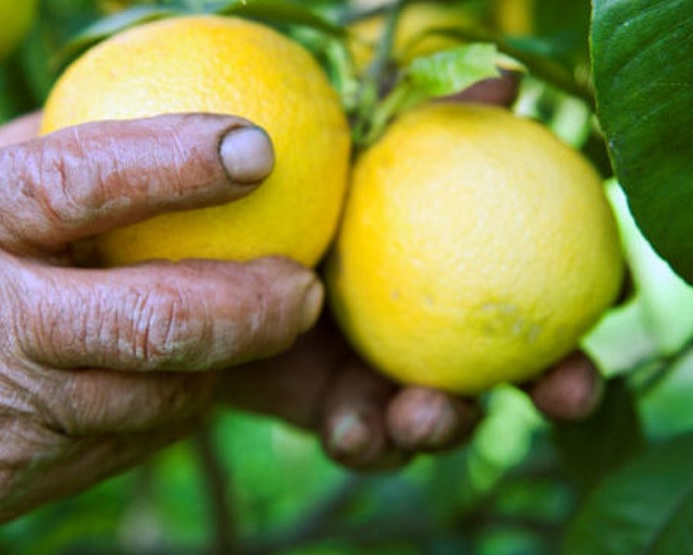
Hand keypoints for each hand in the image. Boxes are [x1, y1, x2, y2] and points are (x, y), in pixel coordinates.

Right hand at [0, 114, 321, 541]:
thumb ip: (49, 161)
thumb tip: (163, 124)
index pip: (80, 181)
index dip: (176, 163)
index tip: (257, 149)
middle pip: (151, 322)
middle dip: (249, 308)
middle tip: (305, 289)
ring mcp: (9, 413)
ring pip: (161, 396)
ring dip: (225, 363)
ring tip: (255, 328)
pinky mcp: (23, 479)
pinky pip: (137, 440)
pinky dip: (177, 403)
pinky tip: (183, 375)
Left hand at [221, 72, 604, 470]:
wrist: (214, 241)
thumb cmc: (301, 186)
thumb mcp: (358, 147)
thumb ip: (429, 121)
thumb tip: (504, 83)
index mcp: (465, 271)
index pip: (555, 283)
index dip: (595, 293)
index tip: (607, 293)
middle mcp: (441, 333)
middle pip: (525, 370)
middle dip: (560, 387)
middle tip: (566, 389)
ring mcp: (391, 381)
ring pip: (444, 420)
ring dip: (447, 426)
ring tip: (423, 413)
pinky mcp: (338, 414)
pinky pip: (362, 440)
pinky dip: (364, 439)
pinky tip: (351, 426)